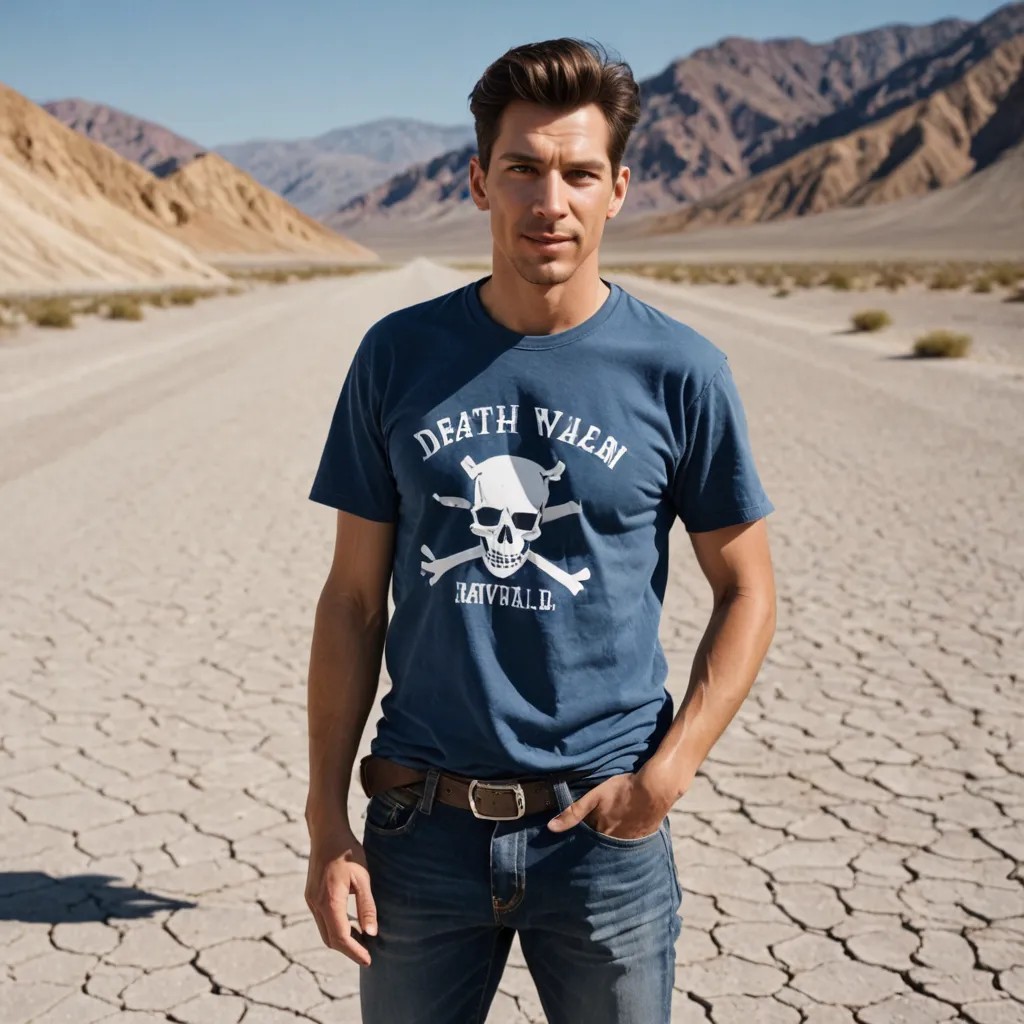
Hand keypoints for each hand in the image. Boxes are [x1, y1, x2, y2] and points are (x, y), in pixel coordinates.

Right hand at [305, 824, 376, 966]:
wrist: (327, 833)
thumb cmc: (348, 853)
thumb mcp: (363, 878)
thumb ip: (367, 907)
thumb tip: (371, 933)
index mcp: (329, 902)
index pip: (340, 937)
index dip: (355, 952)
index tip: (368, 960)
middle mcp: (316, 904)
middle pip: (330, 939)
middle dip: (348, 949)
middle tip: (367, 953)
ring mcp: (311, 900)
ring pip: (324, 931)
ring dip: (341, 939)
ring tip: (362, 939)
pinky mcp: (311, 895)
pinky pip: (322, 920)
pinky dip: (335, 927)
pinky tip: (350, 923)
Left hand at [546, 770, 676, 839]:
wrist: (656, 789)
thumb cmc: (623, 789)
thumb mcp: (594, 796)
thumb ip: (573, 812)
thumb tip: (551, 828)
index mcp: (601, 832)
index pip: (586, 842)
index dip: (580, 839)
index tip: (572, 842)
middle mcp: (615, 841)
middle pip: (601, 846)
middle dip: (594, 846)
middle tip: (588, 843)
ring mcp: (631, 840)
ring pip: (615, 846)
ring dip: (610, 843)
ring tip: (607, 837)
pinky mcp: (643, 836)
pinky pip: (631, 843)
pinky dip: (625, 840)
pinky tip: (625, 832)